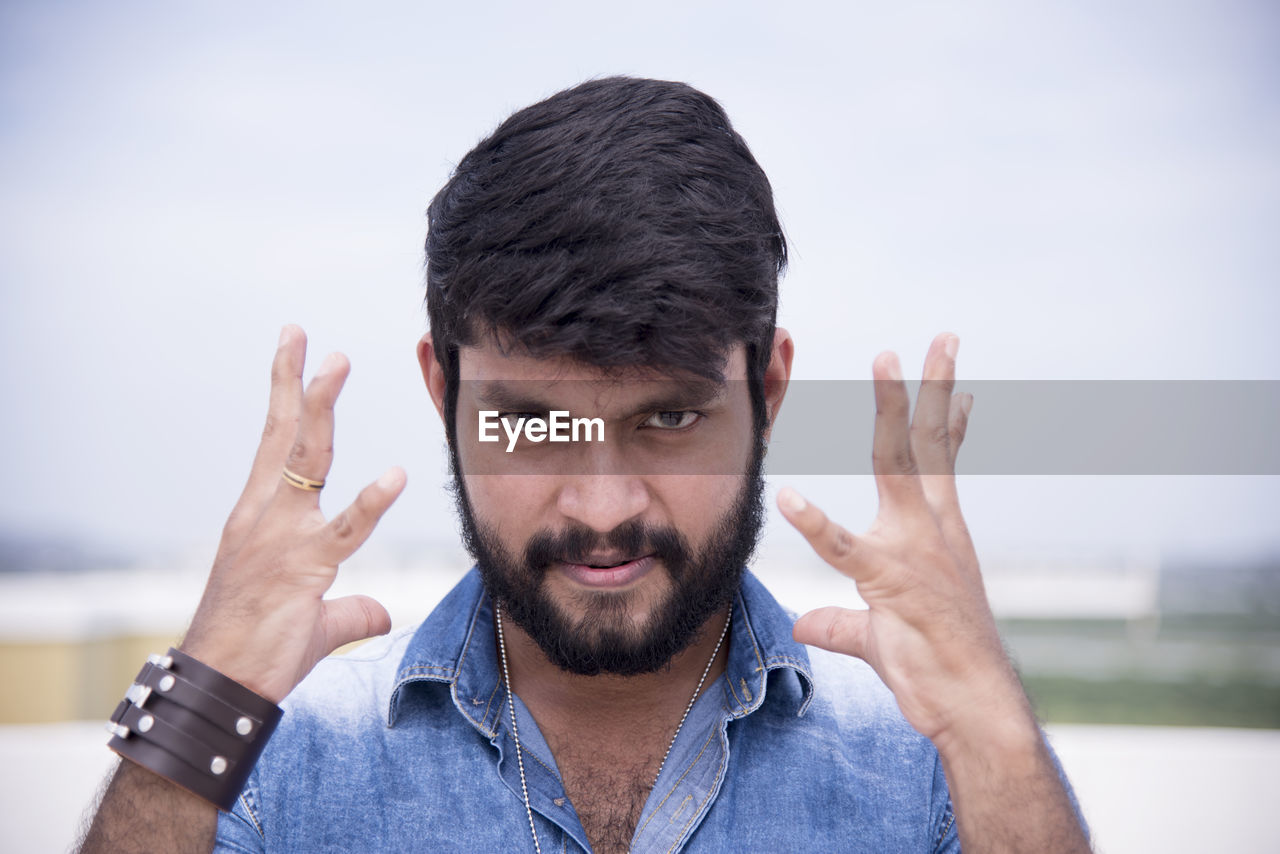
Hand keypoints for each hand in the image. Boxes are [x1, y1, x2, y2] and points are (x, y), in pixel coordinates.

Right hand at [180, 325, 405, 702]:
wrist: (220, 687)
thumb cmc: (254, 651)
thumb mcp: (312, 622)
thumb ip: (349, 609)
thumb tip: (379, 612)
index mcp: (259, 518)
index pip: (274, 445)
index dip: (285, 397)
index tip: (293, 354)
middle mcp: (265, 516)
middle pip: (284, 436)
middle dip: (296, 383)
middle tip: (306, 337)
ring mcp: (282, 538)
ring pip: (305, 460)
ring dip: (320, 408)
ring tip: (337, 363)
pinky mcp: (303, 568)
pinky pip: (343, 529)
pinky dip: (371, 501)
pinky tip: (395, 474)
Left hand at [778, 333, 1027, 748]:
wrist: (975, 709)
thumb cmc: (939, 671)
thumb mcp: (880, 637)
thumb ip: (840, 623)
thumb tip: (807, 622)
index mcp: (941, 535)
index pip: (945, 467)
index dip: (951, 423)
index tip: (960, 388)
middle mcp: (935, 530)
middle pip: (932, 446)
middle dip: (933, 389)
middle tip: (940, 338)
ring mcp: (917, 550)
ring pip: (901, 466)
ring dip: (892, 411)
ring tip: (885, 363)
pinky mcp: (892, 583)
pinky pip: (846, 547)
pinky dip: (816, 522)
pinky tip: (790, 496)